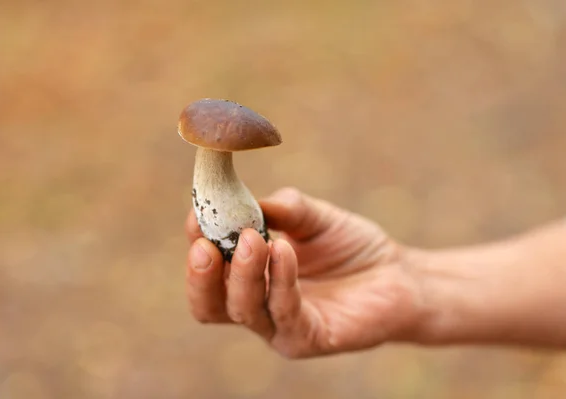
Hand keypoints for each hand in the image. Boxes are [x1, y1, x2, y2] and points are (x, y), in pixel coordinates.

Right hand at [184, 187, 423, 357]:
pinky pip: (285, 311)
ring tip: (252, 238)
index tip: (197, 213)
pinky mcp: (309, 338)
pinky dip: (280, 279)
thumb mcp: (312, 218)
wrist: (399, 274)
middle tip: (203, 243)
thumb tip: (243, 199)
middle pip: (209, 304)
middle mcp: (257, 306)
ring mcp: (280, 326)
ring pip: (243, 310)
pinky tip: (285, 249)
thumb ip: (280, 209)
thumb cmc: (350, 246)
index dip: (197, 243)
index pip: (209, 269)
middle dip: (200, 275)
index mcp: (249, 278)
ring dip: (242, 273)